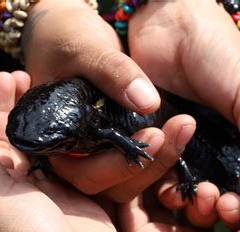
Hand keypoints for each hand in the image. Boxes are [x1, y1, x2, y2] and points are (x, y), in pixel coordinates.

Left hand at [0, 72, 123, 231]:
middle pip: (29, 136)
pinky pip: (90, 164)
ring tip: (70, 93)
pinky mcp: (90, 198)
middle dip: (32, 107)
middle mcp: (29, 185)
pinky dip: (91, 143)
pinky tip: (94, 122)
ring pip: (61, 146)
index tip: (8, 76)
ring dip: (63, 120)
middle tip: (41, 78)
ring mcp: (62, 191)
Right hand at [22, 0, 199, 199]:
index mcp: (54, 144)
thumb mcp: (83, 48)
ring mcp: (99, 156)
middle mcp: (75, 159)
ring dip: (162, 161)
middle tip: (178, 131)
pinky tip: (183, 130)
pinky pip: (143, 165)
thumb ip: (112, 72)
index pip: (84, 174)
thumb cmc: (65, 39)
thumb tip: (148, 103)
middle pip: (112, 187)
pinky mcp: (119, 147)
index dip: (118, 166)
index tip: (154, 136)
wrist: (72, 37)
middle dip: (148, 165)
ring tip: (184, 126)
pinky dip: (164, 153)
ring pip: (132, 182)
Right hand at [119, 168, 239, 231]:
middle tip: (210, 197)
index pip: (220, 199)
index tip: (232, 205)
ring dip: (179, 186)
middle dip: (204, 189)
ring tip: (192, 198)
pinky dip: (143, 183)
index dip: (228, 193)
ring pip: (165, 194)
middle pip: (191, 194)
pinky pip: (135, 202)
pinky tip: (159, 169)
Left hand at [128, 0, 239, 221]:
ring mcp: (179, 148)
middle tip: (203, 204)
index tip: (238, 214)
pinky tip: (153, 182)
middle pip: (212, 195)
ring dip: (179, 196)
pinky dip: (151, 178)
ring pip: (180, 188)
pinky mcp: (149, 140)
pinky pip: (149, 168)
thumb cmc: (220, 53)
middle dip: (208, 206)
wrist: (169, 20)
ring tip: (177, 194)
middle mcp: (211, 152)